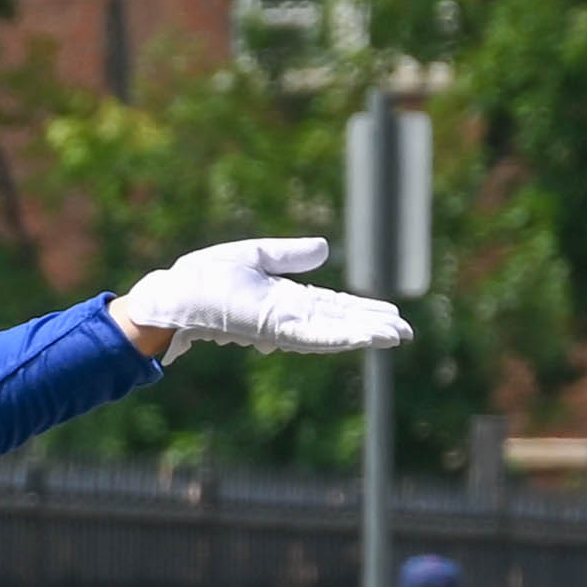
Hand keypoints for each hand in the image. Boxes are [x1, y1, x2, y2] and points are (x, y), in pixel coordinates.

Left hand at [112, 238, 410, 358]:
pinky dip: (340, 335)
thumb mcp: (258, 256)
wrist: (180, 291)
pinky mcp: (274, 327)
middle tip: (405, 334)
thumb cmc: (207, 276)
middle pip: (339, 323)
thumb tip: (326, 249)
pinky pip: (313, 333)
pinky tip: (363, 338)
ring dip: (365, 335)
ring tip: (396, 337)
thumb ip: (292, 255)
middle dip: (372, 328)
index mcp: (288, 300)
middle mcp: (290, 317)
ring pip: (333, 332)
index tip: (391, 316)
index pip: (333, 307)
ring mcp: (283, 325)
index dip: (362, 311)